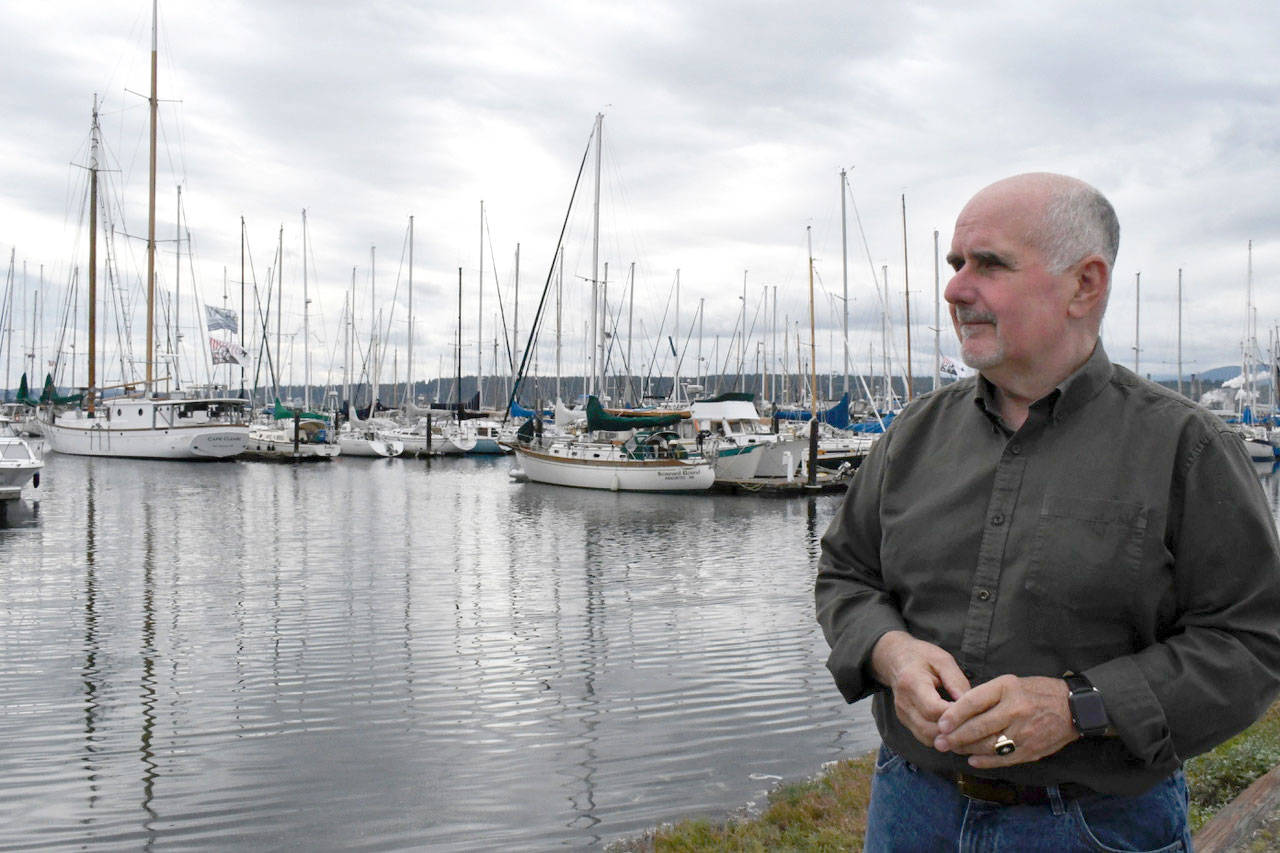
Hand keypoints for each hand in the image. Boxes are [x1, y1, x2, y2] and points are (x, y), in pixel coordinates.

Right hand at [870, 631, 970, 747]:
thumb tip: (972, 705)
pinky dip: (942, 739)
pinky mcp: (906, 722)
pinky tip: (957, 731)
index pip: (934, 709)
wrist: (896, 660)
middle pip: (931, 729)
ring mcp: (903, 715)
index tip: (975, 712)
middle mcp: (904, 703)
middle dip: (956, 731)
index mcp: (912, 682)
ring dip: (950, 739)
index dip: (956, 716)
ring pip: (929, 738)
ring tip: (969, 731)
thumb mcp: (943, 660)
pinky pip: (926, 738)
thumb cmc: (922, 657)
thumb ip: (957, 681)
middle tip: (977, 726)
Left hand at [933, 675, 1078, 767]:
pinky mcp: (1031, 750)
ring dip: (967, 750)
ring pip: (988, 746)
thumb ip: (986, 695)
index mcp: (1007, 688)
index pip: (973, 702)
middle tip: (940, 742)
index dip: (954, 715)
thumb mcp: (1009, 682)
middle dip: (955, 737)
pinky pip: (1003, 759)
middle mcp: (1015, 710)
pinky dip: (985, 761)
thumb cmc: (1036, 692)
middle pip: (978, 727)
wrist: (1073, 708)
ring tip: (953, 749)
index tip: (940, 724)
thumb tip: (957, 710)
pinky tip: (972, 759)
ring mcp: (1024, 732)